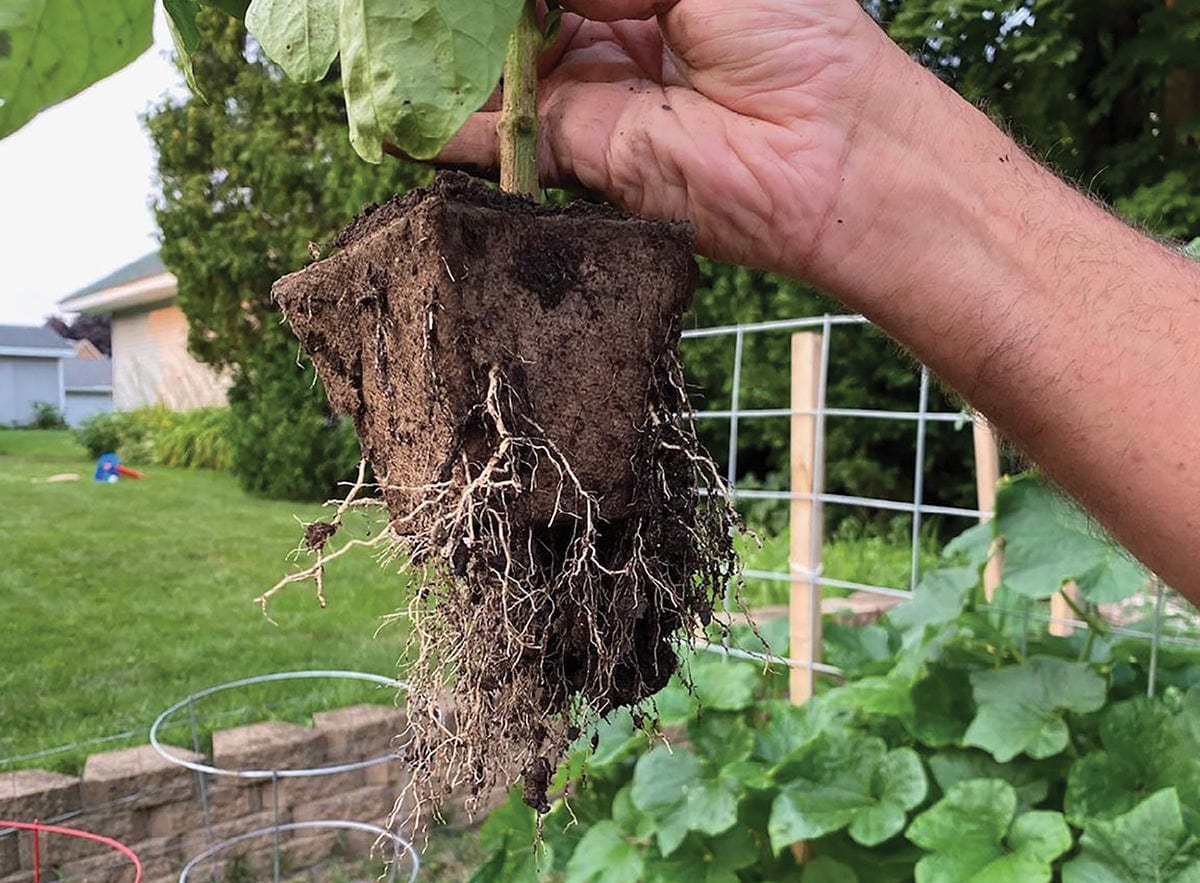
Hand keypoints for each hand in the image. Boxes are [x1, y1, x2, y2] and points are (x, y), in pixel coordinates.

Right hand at [428, 0, 913, 283]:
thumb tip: (529, 1)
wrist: (834, 157)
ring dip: (444, 62)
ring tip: (384, 48)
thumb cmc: (794, 34)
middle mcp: (612, 33)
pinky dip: (453, 129)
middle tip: (398, 15)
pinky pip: (506, 137)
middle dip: (462, 16)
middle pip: (514, 16)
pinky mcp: (585, 158)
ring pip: (498, 73)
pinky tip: (400, 111)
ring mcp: (593, 97)